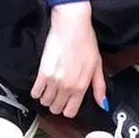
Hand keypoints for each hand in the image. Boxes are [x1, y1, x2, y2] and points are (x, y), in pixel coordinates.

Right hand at [31, 1, 106, 118]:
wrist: (72, 25)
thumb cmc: (85, 41)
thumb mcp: (97, 64)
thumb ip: (99, 86)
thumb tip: (103, 104)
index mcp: (82, 85)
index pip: (70, 112)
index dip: (68, 108)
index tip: (66, 102)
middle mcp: (68, 86)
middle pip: (56, 109)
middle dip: (57, 103)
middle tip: (58, 93)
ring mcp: (55, 80)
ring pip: (45, 102)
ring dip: (46, 97)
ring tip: (49, 88)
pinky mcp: (43, 72)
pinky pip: (35, 92)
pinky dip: (37, 91)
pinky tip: (41, 84)